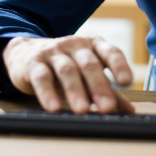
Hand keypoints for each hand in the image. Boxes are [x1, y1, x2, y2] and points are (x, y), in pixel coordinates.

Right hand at [2, 35, 134, 114]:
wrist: (26, 53)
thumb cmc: (64, 64)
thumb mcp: (86, 74)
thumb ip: (107, 89)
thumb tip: (129, 110)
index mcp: (92, 45)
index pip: (109, 52)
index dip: (119, 65)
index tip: (127, 81)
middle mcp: (75, 45)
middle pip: (89, 63)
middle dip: (99, 85)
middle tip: (107, 107)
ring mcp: (53, 52)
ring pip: (67, 70)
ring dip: (75, 90)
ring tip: (82, 110)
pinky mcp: (34, 63)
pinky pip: (42, 77)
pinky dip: (47, 93)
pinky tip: (53, 107)